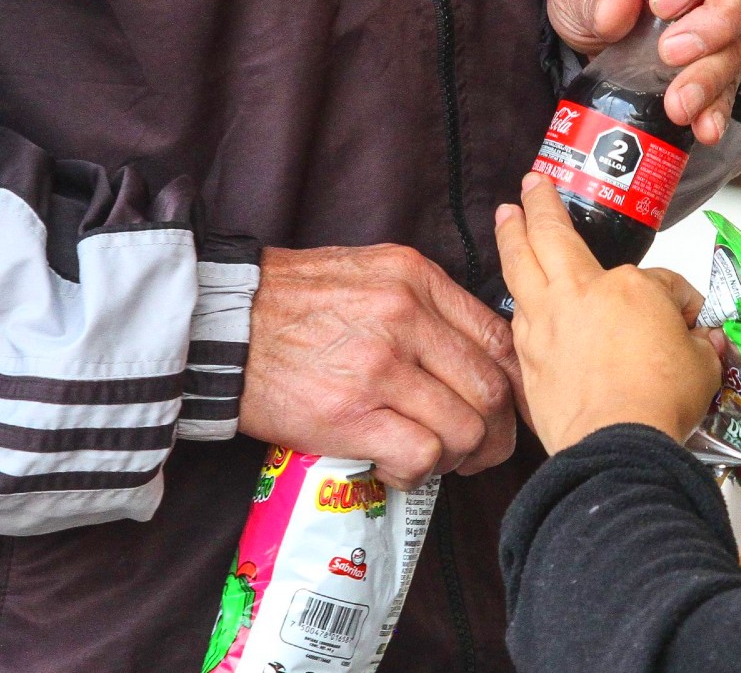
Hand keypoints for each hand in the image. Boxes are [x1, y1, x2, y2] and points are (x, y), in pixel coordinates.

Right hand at [240, 245, 522, 488]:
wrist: (218, 323)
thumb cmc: (293, 303)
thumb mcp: (371, 274)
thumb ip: (426, 305)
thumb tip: (475, 355)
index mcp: (416, 279)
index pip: (498, 339)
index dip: (515, 385)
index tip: (510, 410)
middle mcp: (406, 317)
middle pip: (491, 389)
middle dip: (496, 433)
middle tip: (480, 451)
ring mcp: (379, 366)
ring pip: (464, 428)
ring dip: (459, 457)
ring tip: (434, 460)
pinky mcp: (350, 413)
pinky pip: (421, 454)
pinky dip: (418, 473)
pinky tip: (396, 468)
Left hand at [495, 174, 721, 453]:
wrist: (615, 445)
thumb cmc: (658, 402)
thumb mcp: (703, 365)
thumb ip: (700, 344)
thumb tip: (704, 341)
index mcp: (628, 287)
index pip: (658, 280)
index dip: (679, 299)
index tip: (688, 320)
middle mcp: (578, 294)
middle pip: (549, 235)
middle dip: (538, 203)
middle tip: (531, 184)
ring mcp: (545, 325)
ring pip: (519, 268)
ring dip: (511, 239)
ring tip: (505, 221)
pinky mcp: (528, 359)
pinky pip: (517, 317)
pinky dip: (517, 300)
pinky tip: (518, 298)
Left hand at [549, 0, 740, 144]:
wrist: (594, 27)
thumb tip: (616, 10)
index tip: (663, 1)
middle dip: (716, 22)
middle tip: (672, 52)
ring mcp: (726, 13)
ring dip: (712, 75)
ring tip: (680, 102)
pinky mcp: (722, 58)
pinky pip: (732, 82)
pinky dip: (717, 107)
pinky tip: (704, 125)